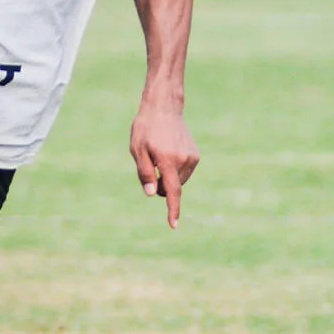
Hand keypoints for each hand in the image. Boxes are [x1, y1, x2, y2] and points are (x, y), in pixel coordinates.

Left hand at [130, 106, 199, 228]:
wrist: (164, 109)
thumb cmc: (146, 129)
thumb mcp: (137, 150)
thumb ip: (145, 173)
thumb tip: (153, 194)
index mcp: (168, 160)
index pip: (172, 191)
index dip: (172, 210)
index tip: (174, 225)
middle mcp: (183, 160)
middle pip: (172, 187)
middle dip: (160, 185)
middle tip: (150, 165)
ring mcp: (192, 158)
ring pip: (178, 182)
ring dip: (168, 177)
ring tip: (159, 156)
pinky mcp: (195, 156)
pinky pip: (184, 173)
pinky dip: (175, 171)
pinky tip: (168, 154)